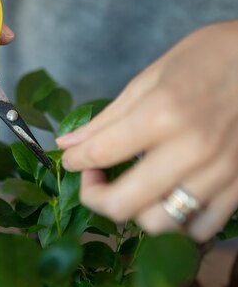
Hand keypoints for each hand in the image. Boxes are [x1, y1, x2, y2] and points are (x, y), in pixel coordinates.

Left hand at [57, 21, 237, 241]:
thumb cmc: (211, 57)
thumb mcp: (152, 77)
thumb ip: (108, 118)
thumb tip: (67, 145)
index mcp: (164, 113)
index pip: (101, 154)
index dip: (75, 161)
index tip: (73, 160)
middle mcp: (191, 150)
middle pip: (123, 204)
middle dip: (95, 198)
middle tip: (94, 181)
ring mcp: (219, 173)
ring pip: (160, 225)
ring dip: (136, 214)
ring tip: (132, 192)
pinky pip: (200, 229)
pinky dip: (178, 225)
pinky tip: (169, 202)